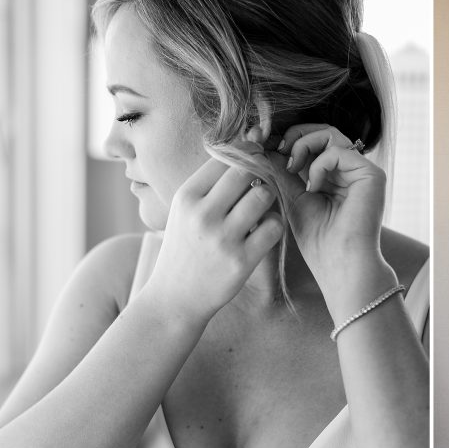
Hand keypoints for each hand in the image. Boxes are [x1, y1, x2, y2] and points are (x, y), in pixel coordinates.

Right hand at [143, 158, 282, 319]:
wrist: (174, 298)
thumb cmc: (184, 248)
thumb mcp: (184, 211)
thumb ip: (209, 185)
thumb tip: (246, 149)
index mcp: (186, 197)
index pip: (223, 158)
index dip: (244, 155)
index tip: (253, 159)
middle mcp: (203, 214)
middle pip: (246, 172)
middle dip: (259, 174)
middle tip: (260, 184)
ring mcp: (223, 238)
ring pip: (264, 195)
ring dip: (268, 199)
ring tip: (260, 209)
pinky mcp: (242, 260)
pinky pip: (274, 226)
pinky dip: (274, 225)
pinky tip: (264, 231)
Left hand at [252, 123, 386, 288]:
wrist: (339, 264)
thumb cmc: (318, 240)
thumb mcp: (291, 197)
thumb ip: (281, 170)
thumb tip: (261, 145)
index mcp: (334, 176)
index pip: (312, 143)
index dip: (288, 140)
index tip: (263, 145)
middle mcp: (350, 170)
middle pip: (322, 132)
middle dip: (293, 136)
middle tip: (276, 150)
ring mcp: (362, 171)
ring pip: (330, 134)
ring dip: (302, 145)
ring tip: (291, 168)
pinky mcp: (372, 174)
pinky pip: (338, 151)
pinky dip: (318, 164)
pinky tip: (313, 187)